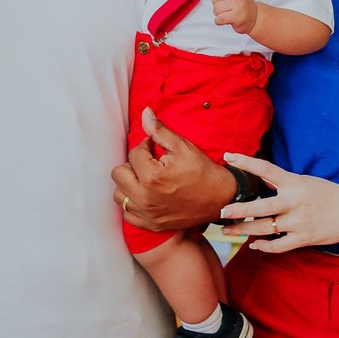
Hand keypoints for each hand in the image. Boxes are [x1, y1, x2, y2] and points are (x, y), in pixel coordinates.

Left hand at [112, 107, 235, 231]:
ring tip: (145, 179)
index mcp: (152, 177)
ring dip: (129, 184)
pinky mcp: (151, 224)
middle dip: (132, 164)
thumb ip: (159, 130)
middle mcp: (145, 198)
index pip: (133, 154)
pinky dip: (133, 203)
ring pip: (119, 195)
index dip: (145, 147)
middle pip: (118, 174)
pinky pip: (127, 214)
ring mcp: (147, 214)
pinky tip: (146, 195)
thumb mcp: (182, 146)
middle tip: (148, 163)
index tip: (155, 148)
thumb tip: (145, 113)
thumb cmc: (202, 171)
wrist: (219, 199)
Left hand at [203, 0, 257, 34]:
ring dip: (219, 14)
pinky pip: (219, 19)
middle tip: (227, 8)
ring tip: (228, 14)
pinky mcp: (237, 17)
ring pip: (216, 9)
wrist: (255, 18)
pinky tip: (226, 20)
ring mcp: (238, 6)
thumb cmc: (242, 6)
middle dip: (217, 5)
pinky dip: (219, 21)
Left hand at [219, 152, 338, 254]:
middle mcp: (295, 202)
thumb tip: (261, 177)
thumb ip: (283, 182)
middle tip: (221, 211)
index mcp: (295, 183)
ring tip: (227, 230)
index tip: (228, 157)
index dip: (246, 162)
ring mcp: (299, 222)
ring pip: (265, 228)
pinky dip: (264, 246)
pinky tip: (253, 244)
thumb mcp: (306, 181)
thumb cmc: (328, 194)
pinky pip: (278, 246)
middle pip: (261, 207)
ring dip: (243, 230)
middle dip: (239, 210)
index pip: (266, 169)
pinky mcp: (304, 238)